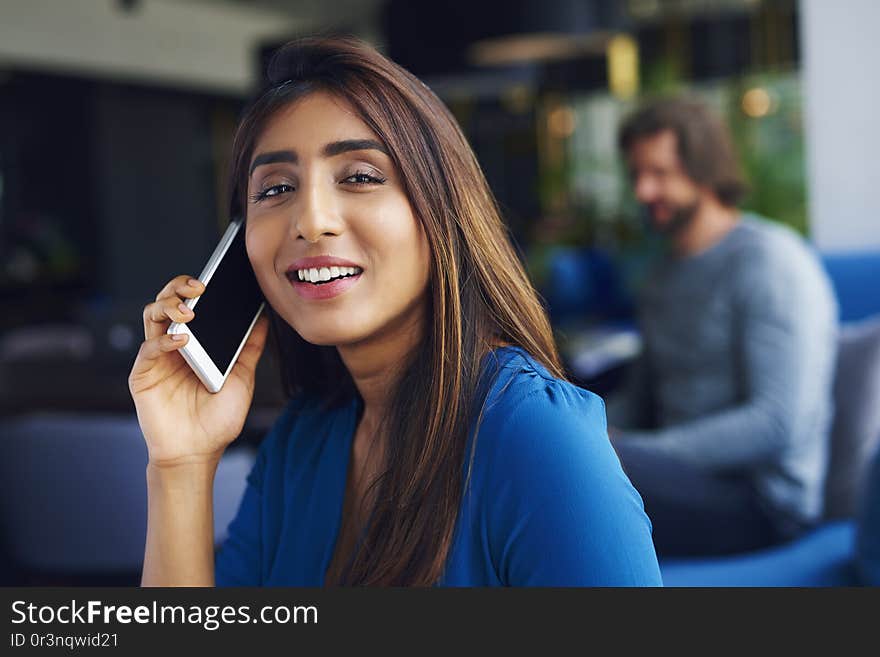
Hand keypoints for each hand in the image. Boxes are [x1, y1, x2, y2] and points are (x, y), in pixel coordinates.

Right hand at [128, 274, 269, 467]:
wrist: (198, 452)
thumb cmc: (218, 418)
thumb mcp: (242, 377)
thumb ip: (250, 348)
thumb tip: (264, 318)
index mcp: (195, 342)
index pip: (190, 303)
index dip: (196, 286)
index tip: (215, 278)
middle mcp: (172, 344)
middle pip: (166, 302)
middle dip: (179, 287)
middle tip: (198, 287)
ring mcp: (156, 358)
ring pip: (152, 316)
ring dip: (168, 306)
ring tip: (189, 312)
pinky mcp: (143, 375)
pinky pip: (148, 348)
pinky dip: (164, 340)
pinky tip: (182, 340)